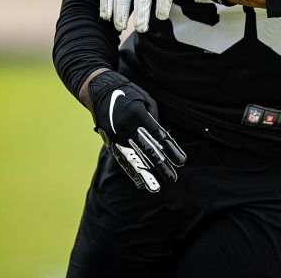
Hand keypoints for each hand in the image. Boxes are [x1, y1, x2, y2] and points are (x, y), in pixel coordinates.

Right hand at [87, 71, 186, 191]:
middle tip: (172, 178)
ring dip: (145, 174)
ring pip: (133, 159)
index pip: (158, 137)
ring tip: (155, 188)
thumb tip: (160, 140)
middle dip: (161, 165)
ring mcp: (117, 136)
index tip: (181, 162)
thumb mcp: (146, 101)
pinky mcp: (110, 142)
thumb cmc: (128, 93)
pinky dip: (131, 171)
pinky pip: (122, 159)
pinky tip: (140, 182)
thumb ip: (153, 121)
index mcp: (138, 116)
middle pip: (147, 150)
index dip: (171, 150)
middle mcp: (127, 128)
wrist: (99, 91)